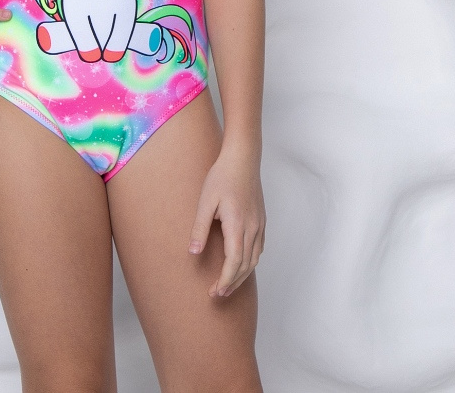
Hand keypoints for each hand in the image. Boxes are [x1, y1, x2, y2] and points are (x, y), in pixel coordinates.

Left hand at [188, 145, 265, 297]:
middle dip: (233, 283)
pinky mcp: (261, 220)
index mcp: (238, 225)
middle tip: (218, 294)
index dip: (225, 280)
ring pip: (254, 259)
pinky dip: (250, 262)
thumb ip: (200, 228)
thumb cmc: (221, 177)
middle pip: (246, 265)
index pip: (234, 263)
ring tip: (228, 285)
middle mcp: (252, 228)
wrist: (242, 158)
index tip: (214, 292)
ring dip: (242, 275)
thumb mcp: (205, 201)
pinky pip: (258, 248)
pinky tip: (241, 264)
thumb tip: (193, 253)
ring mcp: (259, 225)